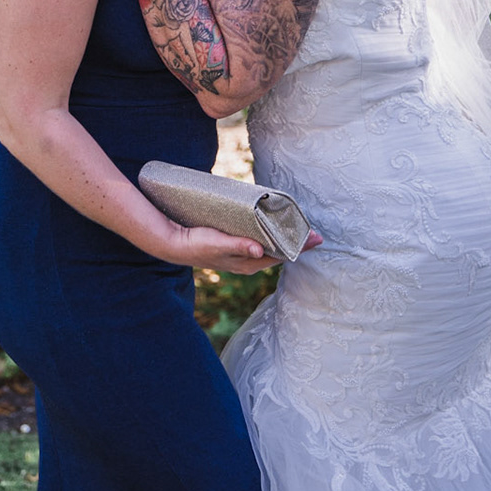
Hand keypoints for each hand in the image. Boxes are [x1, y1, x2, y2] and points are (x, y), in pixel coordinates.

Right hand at [159, 223, 324, 274]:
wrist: (175, 243)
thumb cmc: (196, 244)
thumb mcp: (218, 244)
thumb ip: (238, 246)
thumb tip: (260, 250)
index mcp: (248, 263)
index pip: (280, 256)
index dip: (298, 247)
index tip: (315, 237)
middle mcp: (248, 261)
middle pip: (279, 252)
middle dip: (296, 242)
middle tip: (314, 232)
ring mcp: (241, 254)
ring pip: (270, 247)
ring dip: (285, 238)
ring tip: (298, 228)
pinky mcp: (235, 245)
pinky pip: (260, 241)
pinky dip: (271, 235)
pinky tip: (274, 227)